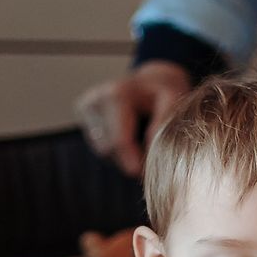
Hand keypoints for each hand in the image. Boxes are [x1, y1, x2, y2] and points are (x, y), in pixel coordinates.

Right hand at [74, 60, 192, 176]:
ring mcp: (86, 108)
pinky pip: (100, 146)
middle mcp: (95, 100)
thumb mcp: (172, 102)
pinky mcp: (84, 116)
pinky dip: (116, 148)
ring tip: (140, 137)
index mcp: (116, 95)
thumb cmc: (164, 93)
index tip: (141, 175)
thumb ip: (163, 124)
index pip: (119, 140)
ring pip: (102, 151)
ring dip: (123, 154)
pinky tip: (128, 134)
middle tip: (150, 157)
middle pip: (108, 149)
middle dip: (130, 158)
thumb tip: (150, 152)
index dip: (131, 161)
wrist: (150, 81)